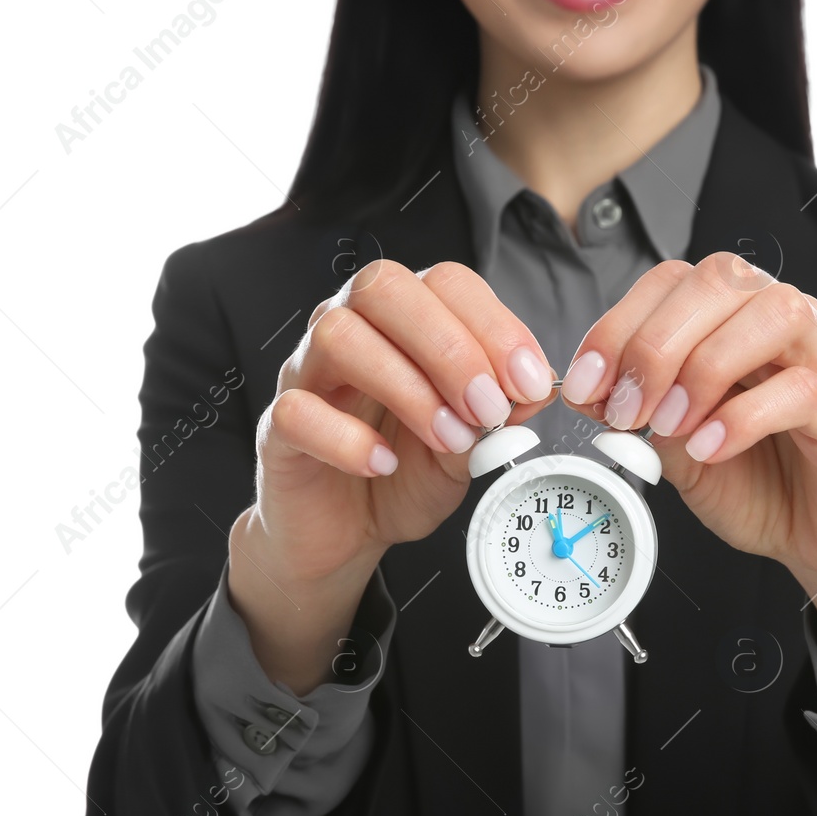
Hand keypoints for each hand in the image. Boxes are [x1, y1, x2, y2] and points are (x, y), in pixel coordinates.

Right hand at [230, 259, 554, 690]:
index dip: (494, 325)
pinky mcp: (279, 427)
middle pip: (384, 287)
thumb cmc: (403, 473)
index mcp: (404, 321)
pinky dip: (348, 439)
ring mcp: (308, 374)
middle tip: (486, 408)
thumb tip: (538, 389)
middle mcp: (352, 329)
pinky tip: (383, 464)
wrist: (346, 532)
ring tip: (446, 439)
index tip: (529, 383)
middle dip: (449, 346)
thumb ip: (499, 416)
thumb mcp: (468, 446)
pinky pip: (298, 411)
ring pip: (339, 336)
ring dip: (407, 388)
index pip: (445, 283)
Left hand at [558, 253, 816, 723]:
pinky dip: (743, 417)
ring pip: (770, 315)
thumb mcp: (675, 447)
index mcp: (731, 316)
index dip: (617, 325)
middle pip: (718, 281)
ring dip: (704, 368)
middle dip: (654, 344)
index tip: (584, 384)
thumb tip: (587, 391)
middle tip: (627, 410)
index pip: (671, 280)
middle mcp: (778, 319)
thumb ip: (639, 413)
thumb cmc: (756, 481)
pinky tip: (711, 448)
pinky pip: (801, 388)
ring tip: (671, 426)